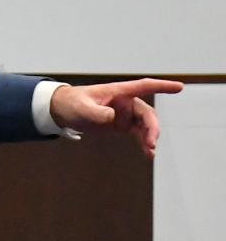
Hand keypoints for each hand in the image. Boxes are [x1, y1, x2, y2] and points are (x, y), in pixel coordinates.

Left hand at [49, 79, 183, 157]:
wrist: (62, 111)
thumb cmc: (72, 103)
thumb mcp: (82, 108)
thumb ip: (97, 113)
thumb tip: (112, 117)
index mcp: (119, 92)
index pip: (144, 86)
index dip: (161, 86)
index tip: (179, 87)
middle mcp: (125, 102)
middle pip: (146, 113)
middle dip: (152, 127)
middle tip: (151, 142)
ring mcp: (125, 114)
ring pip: (145, 125)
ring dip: (149, 137)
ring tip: (150, 151)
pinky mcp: (121, 125)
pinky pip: (138, 133)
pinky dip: (143, 142)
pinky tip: (148, 153)